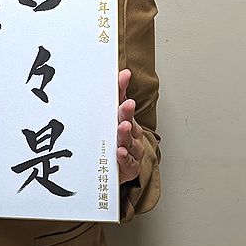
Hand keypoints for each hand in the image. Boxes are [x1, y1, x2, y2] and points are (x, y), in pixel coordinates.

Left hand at [117, 69, 143, 183]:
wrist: (126, 169)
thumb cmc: (119, 142)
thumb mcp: (113, 121)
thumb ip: (113, 100)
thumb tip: (113, 78)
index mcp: (127, 119)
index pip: (123, 100)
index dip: (123, 88)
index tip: (124, 76)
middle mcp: (132, 132)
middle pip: (130, 120)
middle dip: (127, 112)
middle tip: (126, 104)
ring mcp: (133, 149)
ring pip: (130, 140)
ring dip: (126, 133)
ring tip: (123, 127)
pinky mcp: (130, 165)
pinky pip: (128, 161)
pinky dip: (124, 156)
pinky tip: (121, 152)